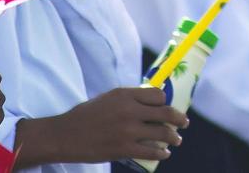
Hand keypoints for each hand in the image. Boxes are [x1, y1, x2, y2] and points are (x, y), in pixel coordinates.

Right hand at [16, 87, 186, 165]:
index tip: (168, 107)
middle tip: (184, 123)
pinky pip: (151, 151)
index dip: (165, 102)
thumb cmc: (85, 115)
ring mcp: (128, 130)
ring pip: (162, 133)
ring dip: (173, 138)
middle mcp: (130, 110)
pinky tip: (164, 154)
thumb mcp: (108, 98)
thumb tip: (150, 102)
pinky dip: (161, 153)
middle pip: (165, 113)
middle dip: (179, 119)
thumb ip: (129, 99)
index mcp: (125, 94)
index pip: (158, 95)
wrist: (64, 135)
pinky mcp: (123, 149)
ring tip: (176, 140)